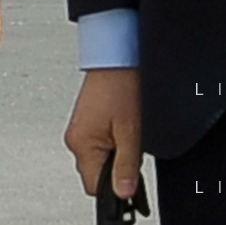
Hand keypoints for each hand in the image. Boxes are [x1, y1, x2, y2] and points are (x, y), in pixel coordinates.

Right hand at [64, 68, 141, 197]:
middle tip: (131, 140)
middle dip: (116, 163)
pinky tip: (122, 120)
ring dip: (115, 149)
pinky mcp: (86, 118)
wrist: (117, 53)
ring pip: (99, 155)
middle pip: (97, 171)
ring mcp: (79, 127)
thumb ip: (127, 162)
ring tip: (127, 125)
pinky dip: (111, 137)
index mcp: (81, 144)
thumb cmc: (122, 83)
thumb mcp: (131, 128)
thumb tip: (125, 191)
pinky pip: (98, 140)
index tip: (131, 170)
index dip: (116, 182)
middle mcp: (75, 138)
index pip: (94, 186)